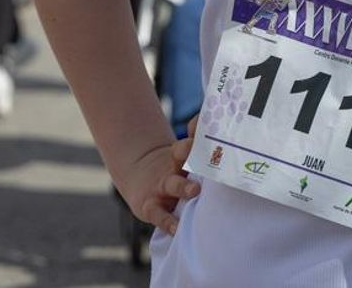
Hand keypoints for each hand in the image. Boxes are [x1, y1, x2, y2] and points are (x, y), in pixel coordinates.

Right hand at [115, 115, 199, 235]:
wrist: (140, 177)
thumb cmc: (173, 168)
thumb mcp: (182, 156)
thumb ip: (197, 145)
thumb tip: (212, 123)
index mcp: (183, 154)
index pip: (192, 138)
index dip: (198, 131)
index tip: (209, 127)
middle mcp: (174, 168)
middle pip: (183, 155)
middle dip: (192, 152)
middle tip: (208, 151)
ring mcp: (161, 187)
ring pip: (173, 185)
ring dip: (184, 187)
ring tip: (194, 190)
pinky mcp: (150, 207)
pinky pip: (159, 216)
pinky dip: (168, 222)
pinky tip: (176, 228)